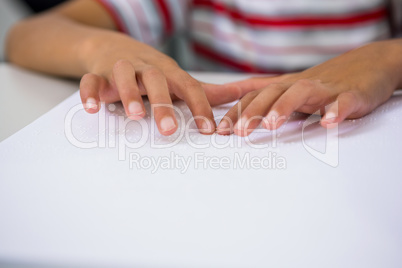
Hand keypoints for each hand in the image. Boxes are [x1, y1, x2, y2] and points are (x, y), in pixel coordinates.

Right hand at [79, 33, 242, 135]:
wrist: (114, 47)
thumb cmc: (154, 71)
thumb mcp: (180, 79)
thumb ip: (208, 92)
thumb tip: (247, 96)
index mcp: (170, 73)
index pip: (189, 87)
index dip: (200, 107)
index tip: (209, 131)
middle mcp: (148, 69)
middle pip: (157, 80)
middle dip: (164, 104)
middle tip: (170, 130)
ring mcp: (122, 69)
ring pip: (125, 75)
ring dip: (130, 93)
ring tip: (136, 116)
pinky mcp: (98, 74)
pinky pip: (91, 80)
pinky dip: (90, 91)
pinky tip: (92, 108)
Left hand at [216, 39, 401, 135]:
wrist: (370, 64)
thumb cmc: (326, 84)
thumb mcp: (294, 92)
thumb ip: (272, 102)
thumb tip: (242, 116)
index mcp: (286, 87)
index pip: (256, 97)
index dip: (237, 112)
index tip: (221, 131)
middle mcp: (301, 85)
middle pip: (272, 94)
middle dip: (253, 112)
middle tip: (238, 132)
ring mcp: (327, 88)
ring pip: (302, 93)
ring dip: (284, 107)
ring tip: (270, 125)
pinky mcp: (353, 94)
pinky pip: (344, 101)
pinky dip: (336, 109)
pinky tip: (327, 121)